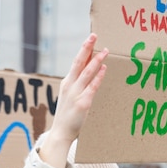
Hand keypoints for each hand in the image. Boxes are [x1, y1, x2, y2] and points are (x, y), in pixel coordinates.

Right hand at [39, 34, 108, 167]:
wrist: (61, 132)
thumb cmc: (68, 115)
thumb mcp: (71, 96)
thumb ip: (79, 85)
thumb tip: (92, 73)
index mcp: (67, 82)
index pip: (76, 62)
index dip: (84, 49)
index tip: (90, 38)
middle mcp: (70, 85)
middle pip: (79, 62)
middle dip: (87, 48)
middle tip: (94, 35)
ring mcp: (76, 93)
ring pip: (86, 73)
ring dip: (96, 60)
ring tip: (105, 51)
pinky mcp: (82, 103)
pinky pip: (92, 87)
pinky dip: (98, 77)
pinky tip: (104, 69)